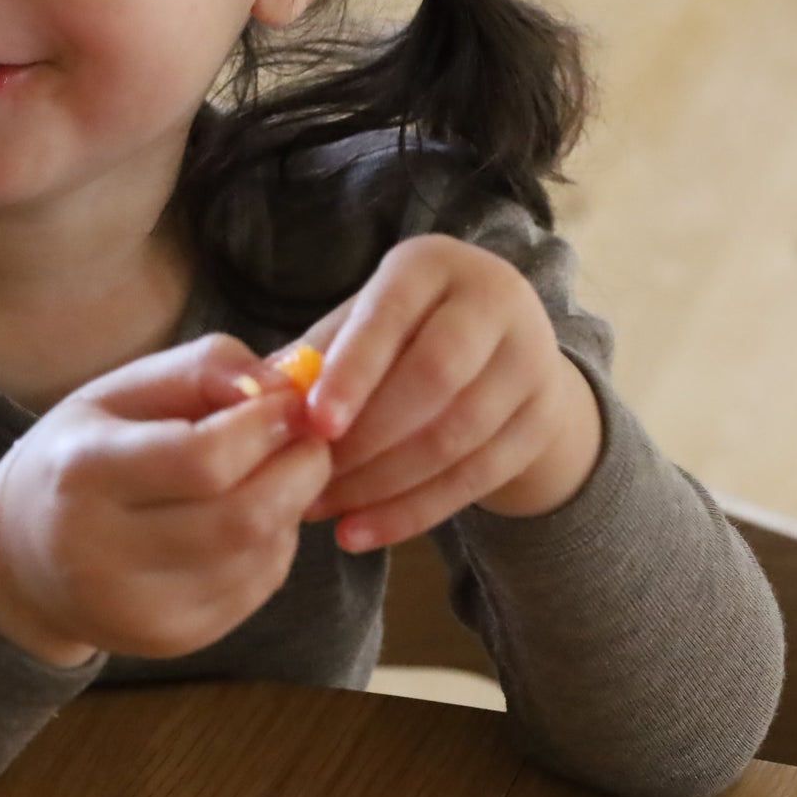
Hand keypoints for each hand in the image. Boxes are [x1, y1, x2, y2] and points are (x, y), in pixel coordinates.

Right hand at [0, 335, 332, 666]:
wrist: (20, 556)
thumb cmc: (81, 451)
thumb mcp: (121, 388)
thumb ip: (204, 368)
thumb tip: (285, 387)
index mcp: (82, 473)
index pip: (203, 458)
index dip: (265, 424)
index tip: (286, 400)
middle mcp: (102, 553)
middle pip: (244, 516)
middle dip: (300, 467)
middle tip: (304, 436)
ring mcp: (137, 609)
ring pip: (262, 555)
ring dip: (293, 504)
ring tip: (276, 471)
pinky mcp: (170, 640)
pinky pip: (258, 587)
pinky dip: (275, 543)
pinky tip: (252, 515)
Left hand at [295, 235, 602, 552]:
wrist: (499, 353)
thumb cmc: (400, 334)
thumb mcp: (359, 325)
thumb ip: (311, 356)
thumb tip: (252, 399)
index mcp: (433, 264)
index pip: (392, 315)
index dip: (353, 370)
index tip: (313, 423)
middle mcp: (495, 300)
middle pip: (434, 378)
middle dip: (367, 437)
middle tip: (307, 480)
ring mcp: (532, 360)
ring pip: (458, 435)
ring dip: (383, 483)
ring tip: (323, 510)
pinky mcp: (545, 418)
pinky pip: (478, 477)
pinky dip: (414, 512)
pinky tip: (361, 532)